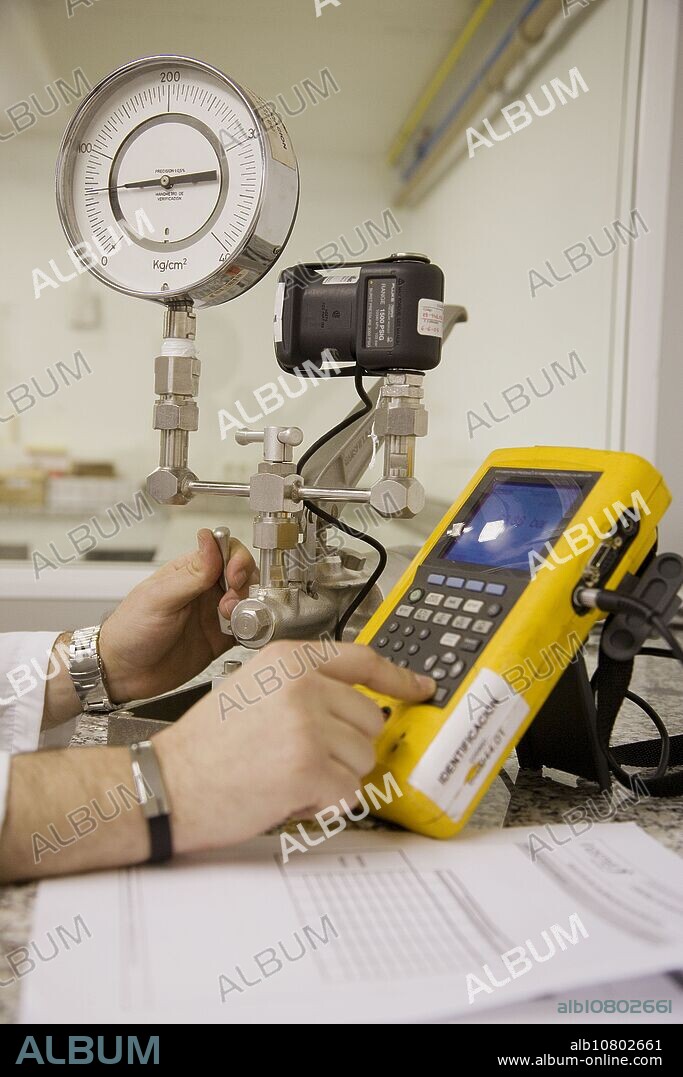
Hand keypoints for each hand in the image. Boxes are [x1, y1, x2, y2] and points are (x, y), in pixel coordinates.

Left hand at [98, 529, 257, 702]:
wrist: (123, 674)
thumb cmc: (130, 631)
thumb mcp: (160, 598)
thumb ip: (192, 573)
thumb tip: (209, 538)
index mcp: (189, 572)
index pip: (225, 551)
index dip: (237, 560)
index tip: (234, 576)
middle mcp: (205, 591)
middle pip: (243, 575)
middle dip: (245, 586)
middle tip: (230, 604)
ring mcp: (214, 615)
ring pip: (249, 601)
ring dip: (250, 608)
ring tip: (234, 621)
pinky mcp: (220, 640)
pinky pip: (248, 630)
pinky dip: (254, 630)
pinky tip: (244, 634)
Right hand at [154, 641, 435, 854]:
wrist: (168, 783)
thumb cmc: (206, 744)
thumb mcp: (252, 687)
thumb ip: (303, 684)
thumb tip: (357, 702)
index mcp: (288, 658)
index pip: (362, 659)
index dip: (399, 676)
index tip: (421, 687)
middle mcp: (301, 685)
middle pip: (368, 719)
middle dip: (344, 746)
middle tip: (299, 755)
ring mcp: (307, 725)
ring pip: (363, 758)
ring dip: (334, 776)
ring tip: (285, 772)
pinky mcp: (309, 767)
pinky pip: (349, 792)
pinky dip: (325, 803)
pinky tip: (287, 793)